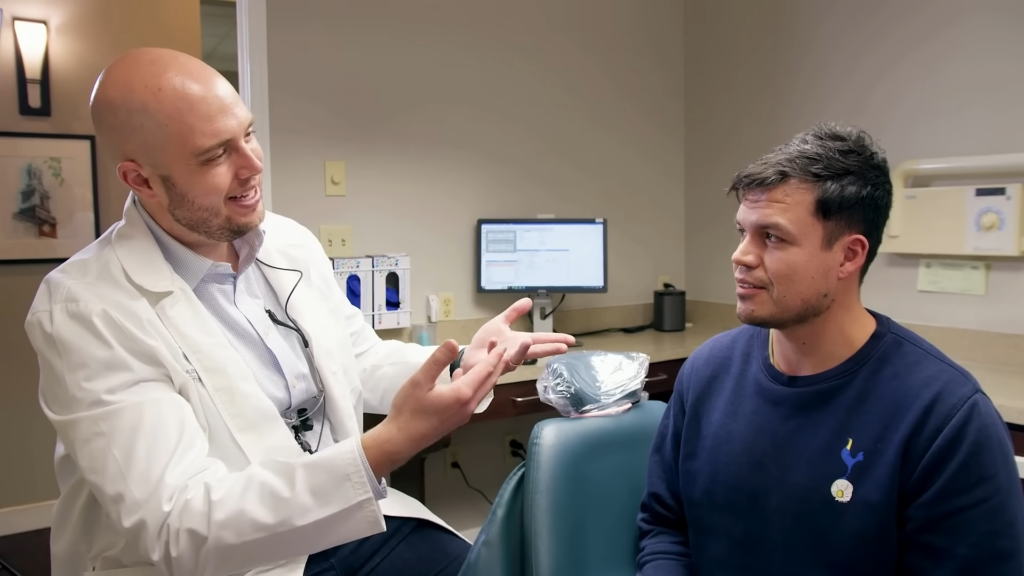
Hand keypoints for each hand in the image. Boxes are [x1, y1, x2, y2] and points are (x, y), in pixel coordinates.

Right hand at [362, 339, 505, 476]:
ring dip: (487, 375)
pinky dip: (476, 385)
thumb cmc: (409, 409)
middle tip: (501, 351)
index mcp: (462, 394)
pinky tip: (463, 377)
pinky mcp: (457, 419)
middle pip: (489, 382)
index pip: (484, 371)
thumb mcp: (420, 380)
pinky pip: (473, 398)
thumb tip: (454, 342)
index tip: (502, 346)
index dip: (494, 357)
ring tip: (489, 362)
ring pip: (482, 391)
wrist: (401, 440)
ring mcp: (464, 414)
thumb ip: (438, 360)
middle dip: (496, 365)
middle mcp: (468, 405)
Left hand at [459, 297, 575, 375]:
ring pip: (516, 358)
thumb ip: (514, 312)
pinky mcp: (491, 365)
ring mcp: (504, 360)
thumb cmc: (485, 343)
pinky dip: (493, 349)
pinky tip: (493, 340)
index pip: (541, 340)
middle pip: (535, 351)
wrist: (470, 356)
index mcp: (519, 342)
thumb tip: (529, 301)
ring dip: (522, 350)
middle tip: (564, 348)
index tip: (571, 341)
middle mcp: (515, 352)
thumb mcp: (501, 322)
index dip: (555, 339)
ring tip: (528, 341)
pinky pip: (494, 359)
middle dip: (549, 349)